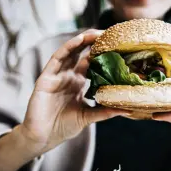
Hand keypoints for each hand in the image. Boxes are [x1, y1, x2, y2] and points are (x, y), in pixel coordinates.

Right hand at [20, 30, 128, 152]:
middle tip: (110, 34)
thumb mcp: (88, 117)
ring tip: (96, 32)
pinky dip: (67, 48)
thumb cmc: (64, 127)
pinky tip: (79, 40)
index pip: (91, 64)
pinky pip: (57, 59)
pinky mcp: (46, 78)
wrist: (43, 137)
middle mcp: (68, 77)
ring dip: (82, 41)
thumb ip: (105, 112)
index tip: (117, 47)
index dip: (102, 54)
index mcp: (78, 84)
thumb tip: (126, 110)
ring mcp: (57, 76)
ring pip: (70, 52)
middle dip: (94, 44)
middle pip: (82, 55)